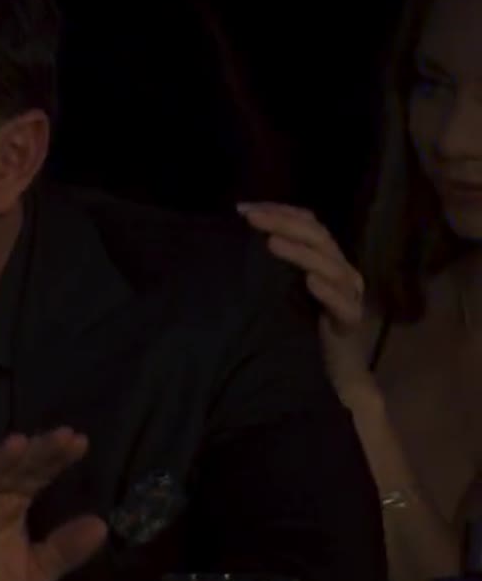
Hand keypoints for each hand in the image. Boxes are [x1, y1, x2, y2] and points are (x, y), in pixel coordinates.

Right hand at [0, 428, 107, 580]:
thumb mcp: (34, 572)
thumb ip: (64, 550)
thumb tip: (101, 525)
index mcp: (12, 504)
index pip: (37, 474)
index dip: (55, 458)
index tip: (79, 441)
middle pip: (14, 468)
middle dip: (36, 452)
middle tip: (62, 436)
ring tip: (20, 444)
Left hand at [238, 202, 372, 386]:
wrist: (329, 371)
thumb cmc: (297, 325)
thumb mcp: (277, 289)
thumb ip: (266, 266)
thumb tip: (230, 240)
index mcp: (322, 257)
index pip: (306, 222)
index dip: (279, 211)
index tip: (243, 209)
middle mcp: (338, 270)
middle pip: (317, 237)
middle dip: (283, 223)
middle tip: (252, 219)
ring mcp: (348, 295)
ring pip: (332, 266)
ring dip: (302, 253)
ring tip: (273, 244)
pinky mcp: (350, 323)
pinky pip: (344, 305)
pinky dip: (328, 291)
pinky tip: (309, 282)